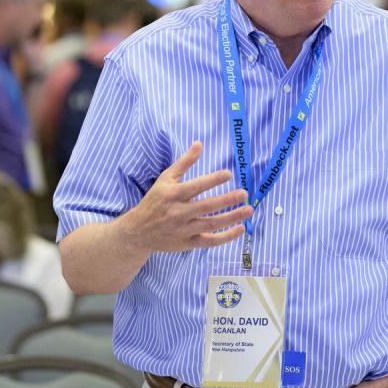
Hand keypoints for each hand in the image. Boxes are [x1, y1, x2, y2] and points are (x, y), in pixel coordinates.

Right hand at [120, 141, 252, 253]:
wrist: (138, 232)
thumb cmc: (155, 201)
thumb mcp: (165, 179)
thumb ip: (184, 163)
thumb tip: (199, 144)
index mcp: (173, 195)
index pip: (195, 187)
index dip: (212, 180)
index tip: (228, 174)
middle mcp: (178, 213)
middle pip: (206, 206)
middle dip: (226, 200)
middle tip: (244, 194)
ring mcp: (184, 230)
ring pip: (211, 224)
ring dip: (231, 217)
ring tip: (248, 210)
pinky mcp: (188, 244)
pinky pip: (210, 242)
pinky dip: (226, 237)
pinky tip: (240, 228)